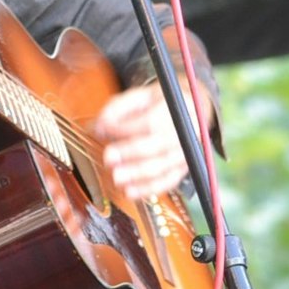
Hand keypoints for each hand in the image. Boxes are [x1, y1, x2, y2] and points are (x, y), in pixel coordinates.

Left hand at [94, 80, 193, 199]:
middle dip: (129, 154)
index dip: (124, 129)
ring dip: (136, 175)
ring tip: (116, 177)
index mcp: (173, 108)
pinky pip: (167, 182)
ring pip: (161, 167)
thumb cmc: (160, 104)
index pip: (149, 122)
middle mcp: (183, 131)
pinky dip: (147, 189)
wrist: (189, 111)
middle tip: (109, 158)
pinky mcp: (183, 167)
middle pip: (156, 146)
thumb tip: (98, 127)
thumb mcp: (139, 96)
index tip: (104, 131)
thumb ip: (117, 109)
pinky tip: (129, 191)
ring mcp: (185, 151)